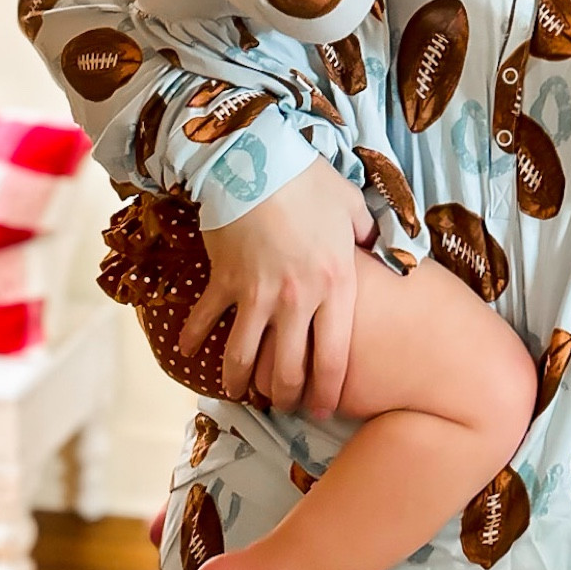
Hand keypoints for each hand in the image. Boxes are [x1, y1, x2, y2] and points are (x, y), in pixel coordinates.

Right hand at [178, 159, 375, 410]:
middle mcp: (298, 300)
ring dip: (240, 382)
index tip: (322, 410)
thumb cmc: (309, 181)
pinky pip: (206, 320)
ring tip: (239, 393)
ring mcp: (257, 294)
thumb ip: (370, 236)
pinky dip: (195, 339)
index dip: (327, 392)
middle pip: (289, 368)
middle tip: (282, 406)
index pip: (334, 357)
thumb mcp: (352, 206)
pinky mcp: (223, 281)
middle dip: (285, 396)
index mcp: (335, 285)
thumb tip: (383, 252)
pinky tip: (188, 353)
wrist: (256, 159)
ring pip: (245, 357)